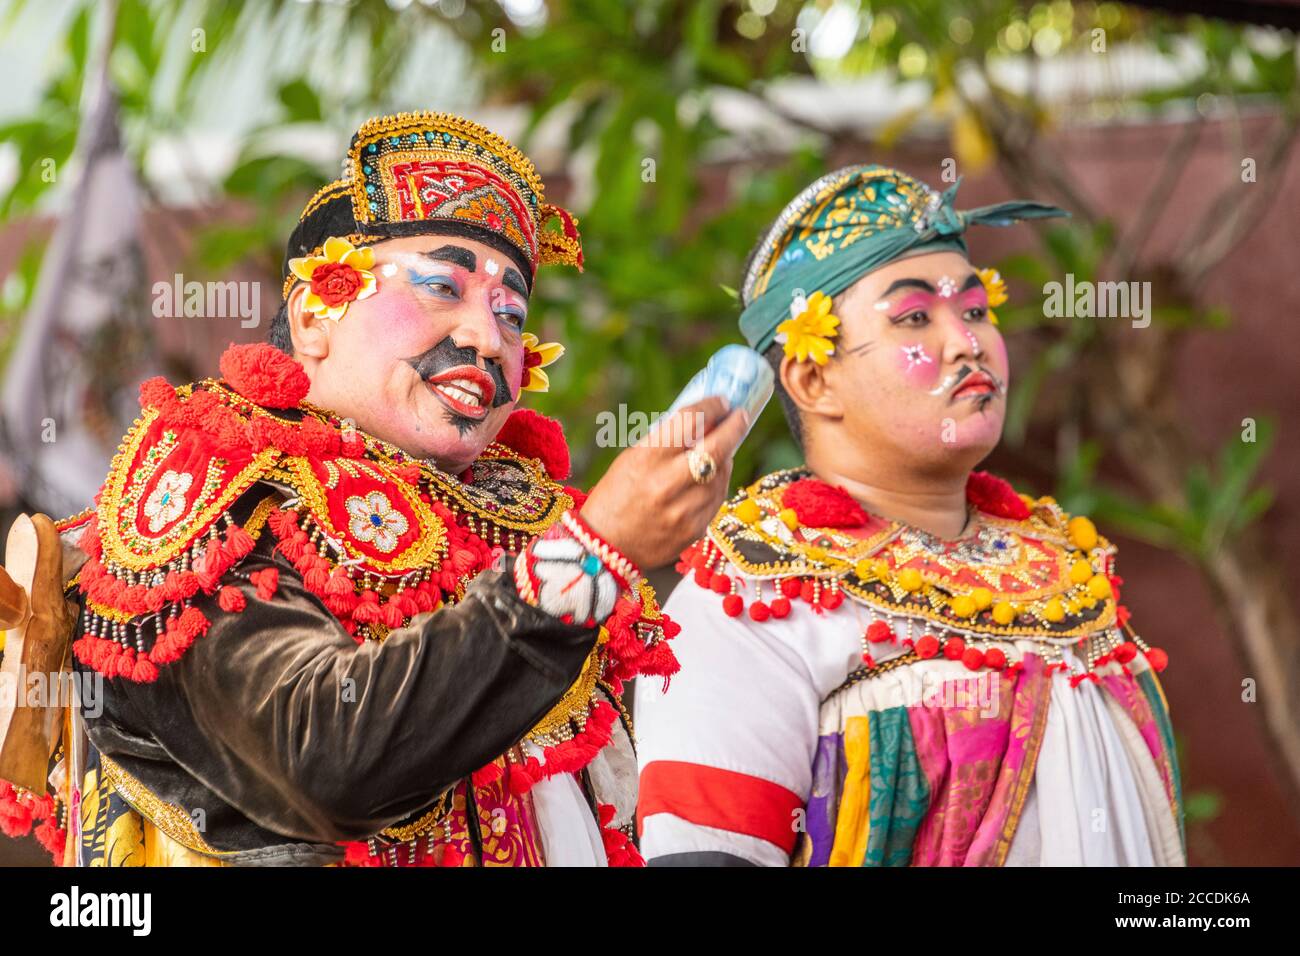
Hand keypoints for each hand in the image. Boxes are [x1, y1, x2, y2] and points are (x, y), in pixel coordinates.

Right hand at [579, 397, 748, 570]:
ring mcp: (683, 510)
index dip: (711, 407)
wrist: (605, 545)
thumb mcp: (632, 459)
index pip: (690, 422)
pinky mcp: (694, 530)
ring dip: (726, 458)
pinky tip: (713, 476)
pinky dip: (718, 483)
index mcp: (646, 460)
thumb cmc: (616, 494)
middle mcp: (666, 484)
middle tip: (741, 416)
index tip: (722, 401)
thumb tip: (705, 421)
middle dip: (734, 427)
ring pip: (721, 474)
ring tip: (722, 449)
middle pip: (716, 448)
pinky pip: (717, 499)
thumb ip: (667, 441)